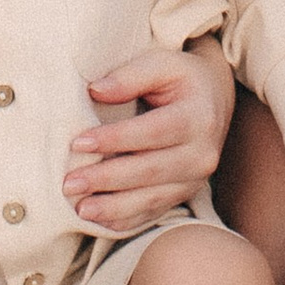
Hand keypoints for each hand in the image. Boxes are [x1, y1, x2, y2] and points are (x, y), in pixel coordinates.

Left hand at [63, 39, 234, 233]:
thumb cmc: (181, 78)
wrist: (213, 99)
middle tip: (70, 183)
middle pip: (150, 170)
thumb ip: (130, 75)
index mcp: (199, 116)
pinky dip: (126, 220)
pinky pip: (154, 212)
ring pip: (152, 198)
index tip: (78, 143)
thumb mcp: (162, 64)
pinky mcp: (185, 194)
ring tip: (80, 208)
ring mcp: (196, 179)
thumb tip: (95, 90)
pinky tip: (99, 221)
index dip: (115, 139)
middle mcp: (203, 153)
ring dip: (114, 207)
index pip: (153, 131)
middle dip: (107, 179)